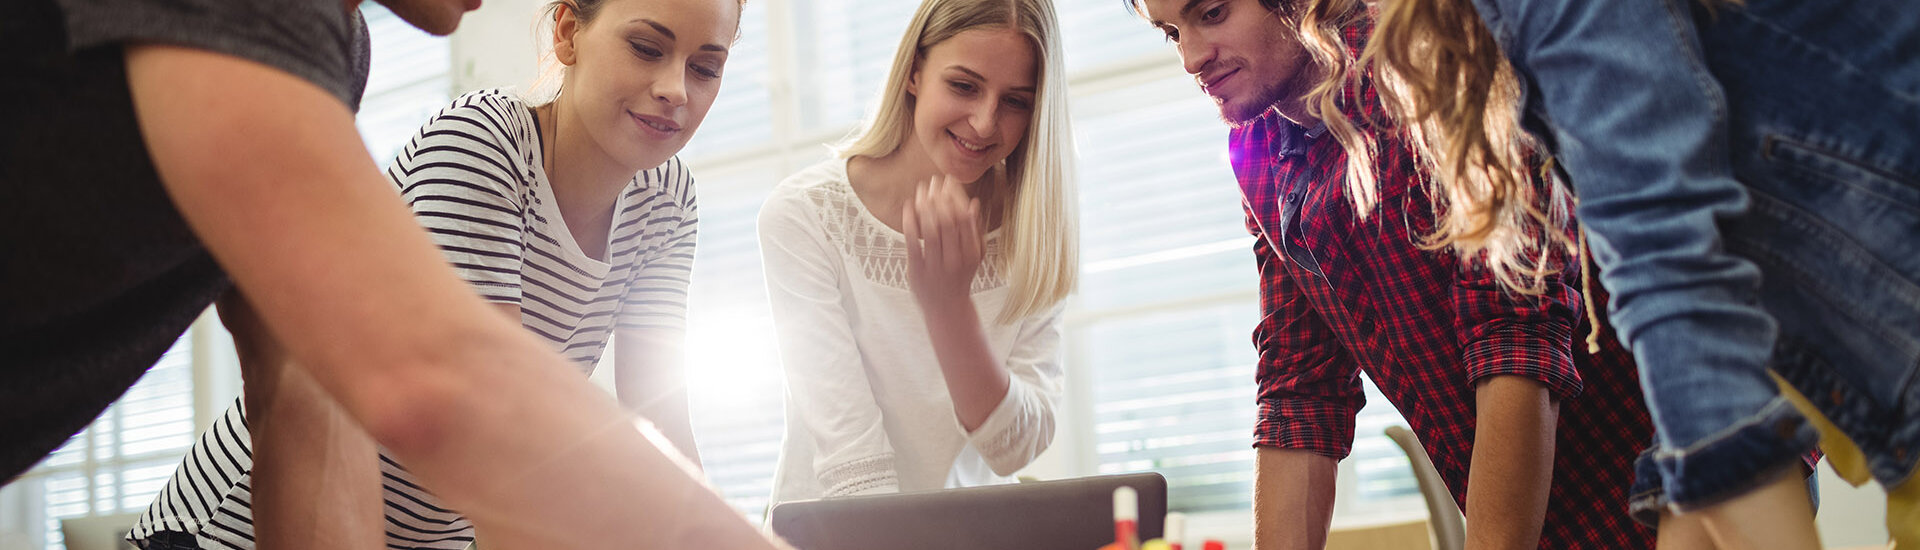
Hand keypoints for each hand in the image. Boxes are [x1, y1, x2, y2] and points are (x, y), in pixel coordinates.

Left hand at [902, 174, 983, 310]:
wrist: (947, 309)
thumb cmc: (960, 278)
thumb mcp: (974, 256)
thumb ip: (975, 230)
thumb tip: (974, 203)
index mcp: (971, 253)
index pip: (964, 217)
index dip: (956, 196)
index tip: (949, 180)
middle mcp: (954, 259)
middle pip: (947, 220)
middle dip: (940, 196)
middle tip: (933, 180)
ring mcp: (935, 266)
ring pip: (930, 229)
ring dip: (925, 205)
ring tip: (921, 190)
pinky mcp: (917, 270)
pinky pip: (912, 242)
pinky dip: (910, 222)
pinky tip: (908, 206)